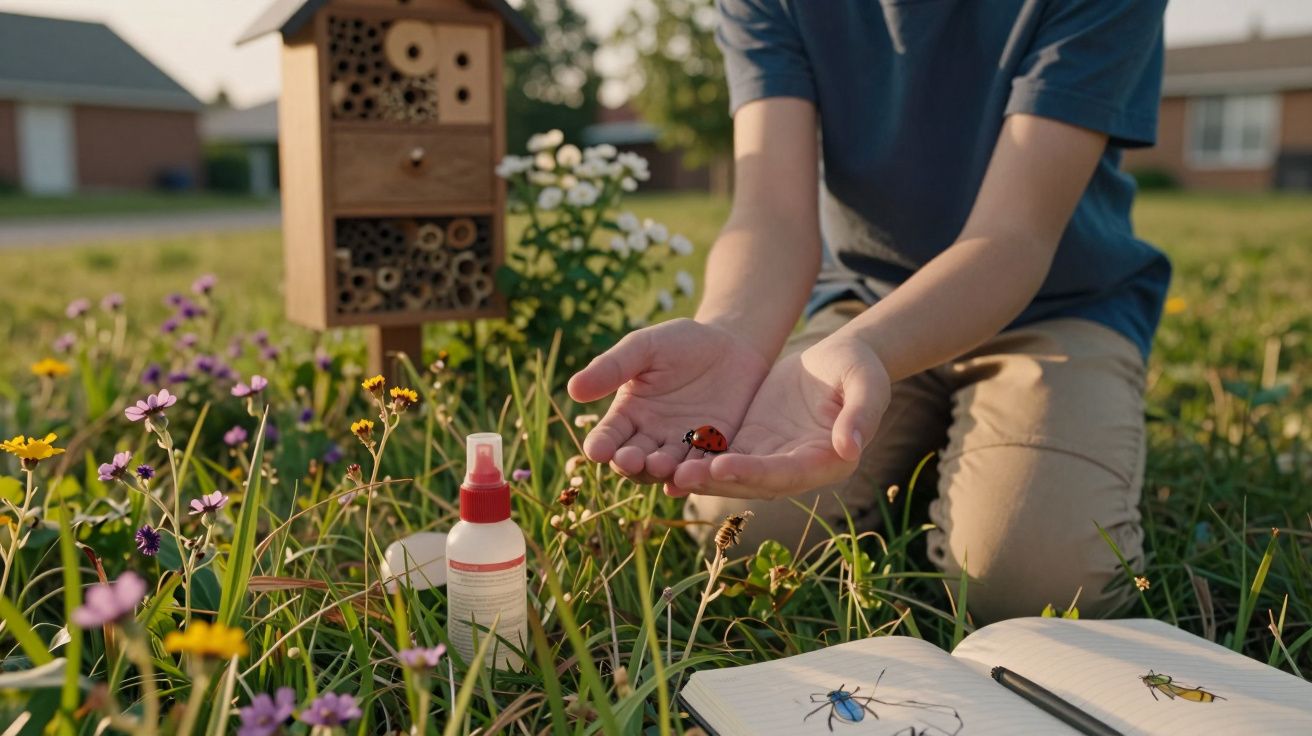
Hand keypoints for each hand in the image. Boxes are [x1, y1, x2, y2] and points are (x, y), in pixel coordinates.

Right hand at [567, 319, 771, 482]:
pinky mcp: (714, 452)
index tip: (596, 450)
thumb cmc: (680, 342)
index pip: (608, 437)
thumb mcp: (644, 348)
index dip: (601, 445)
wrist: (731, 345)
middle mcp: (651, 438)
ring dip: (662, 472)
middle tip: (630, 459)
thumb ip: (613, 367)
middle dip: (630, 463)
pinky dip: (698, 474)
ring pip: (667, 470)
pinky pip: (704, 468)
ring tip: (661, 465)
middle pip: (634, 461)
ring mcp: (683, 448)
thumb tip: (573, 389)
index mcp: (628, 415)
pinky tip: (693, 476)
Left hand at [670, 336, 890, 498]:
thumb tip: (850, 447)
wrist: (840, 359)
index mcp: (828, 461)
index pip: (787, 473)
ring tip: (664, 471)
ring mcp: (771, 458)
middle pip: (753, 481)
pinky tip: (664, 459)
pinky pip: (721, 455)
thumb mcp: (866, 384)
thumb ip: (860, 414)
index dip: (754, 472)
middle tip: (681, 476)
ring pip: (732, 473)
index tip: (722, 465)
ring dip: (700, 476)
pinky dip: (696, 460)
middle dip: (717, 481)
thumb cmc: (860, 368)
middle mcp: (797, 469)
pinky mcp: (752, 443)